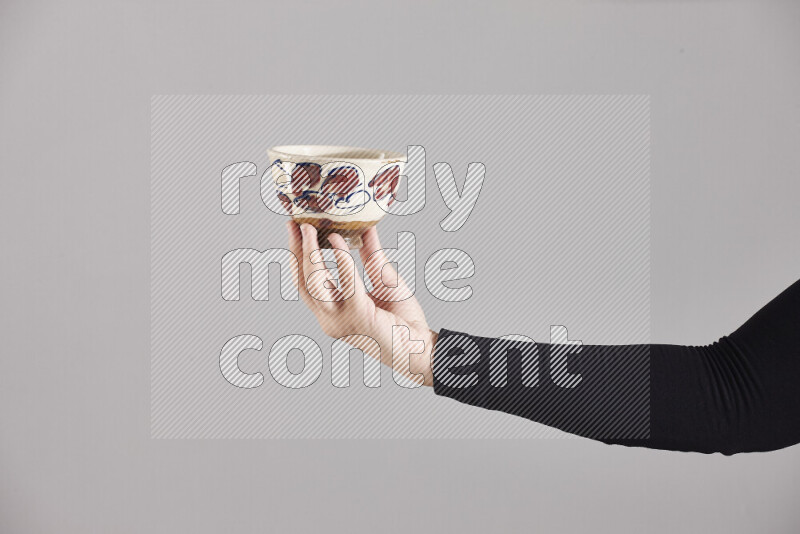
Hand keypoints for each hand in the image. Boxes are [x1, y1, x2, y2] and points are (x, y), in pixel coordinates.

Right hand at [286, 221, 436, 385]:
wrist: (422, 349)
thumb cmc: (403, 321)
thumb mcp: (384, 279)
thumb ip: (372, 256)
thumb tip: (366, 228)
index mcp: (332, 313)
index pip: (304, 283)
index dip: (297, 256)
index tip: (295, 230)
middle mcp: (330, 319)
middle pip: (303, 282)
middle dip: (297, 251)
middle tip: (295, 225)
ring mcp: (341, 320)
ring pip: (314, 283)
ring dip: (310, 253)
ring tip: (311, 229)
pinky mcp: (359, 316)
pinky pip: (346, 282)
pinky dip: (341, 259)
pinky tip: (338, 240)